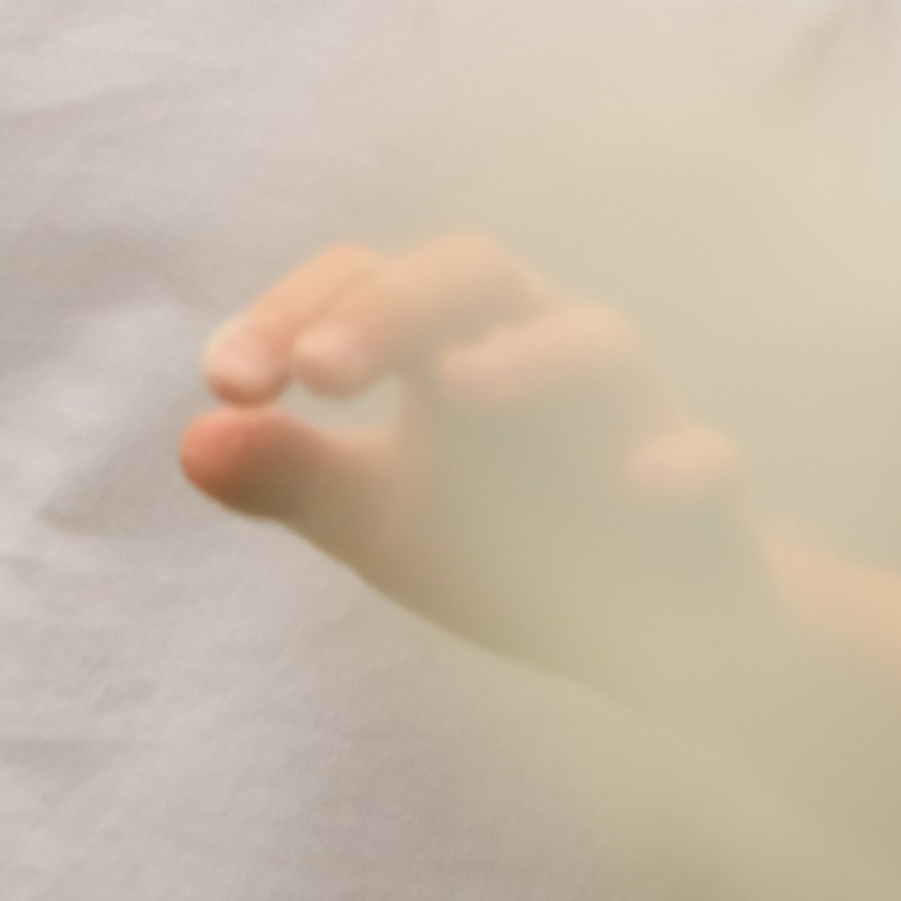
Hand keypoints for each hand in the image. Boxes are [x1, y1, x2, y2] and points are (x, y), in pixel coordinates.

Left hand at [179, 234, 767, 705]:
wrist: (648, 630)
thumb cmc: (502, 543)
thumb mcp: (378, 516)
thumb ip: (292, 476)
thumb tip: (192, 442)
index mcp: (450, 338)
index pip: (362, 279)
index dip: (289, 311)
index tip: (223, 382)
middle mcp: (541, 344)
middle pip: (475, 271)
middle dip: (393, 307)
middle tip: (316, 370)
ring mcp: (632, 412)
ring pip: (599, 341)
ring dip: (530, 357)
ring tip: (458, 388)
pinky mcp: (703, 492)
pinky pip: (708, 459)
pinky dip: (681, 463)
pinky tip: (645, 485)